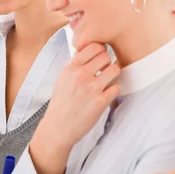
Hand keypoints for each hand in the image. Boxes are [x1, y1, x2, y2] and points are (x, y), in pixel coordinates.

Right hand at [29, 43, 120, 173]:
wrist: (58, 127)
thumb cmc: (62, 102)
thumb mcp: (63, 78)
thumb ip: (76, 63)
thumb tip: (90, 48)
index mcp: (70, 67)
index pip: (93, 46)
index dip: (100, 51)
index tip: (99, 58)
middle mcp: (80, 75)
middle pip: (106, 55)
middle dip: (107, 63)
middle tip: (104, 72)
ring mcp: (91, 88)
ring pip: (114, 69)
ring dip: (113, 75)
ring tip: (106, 82)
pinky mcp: (100, 102)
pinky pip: (117, 87)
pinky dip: (114, 91)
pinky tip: (106, 95)